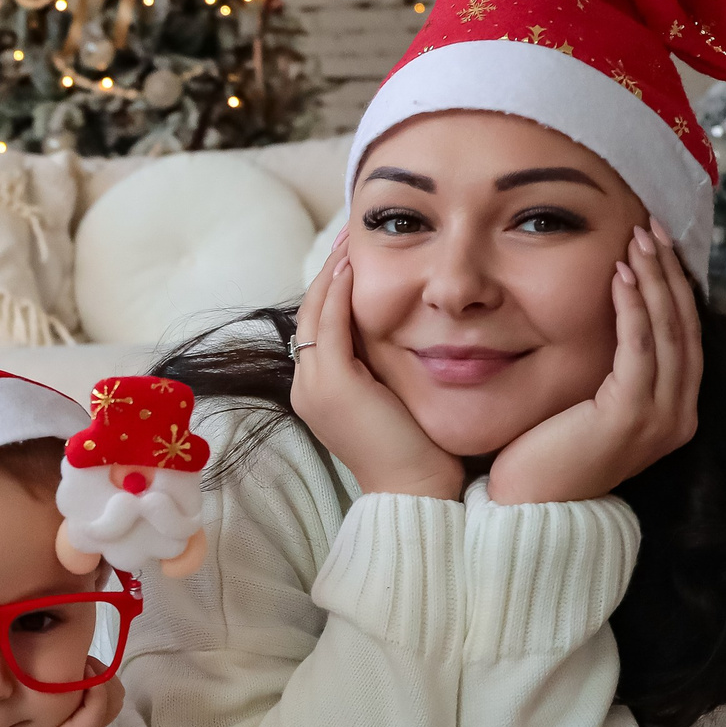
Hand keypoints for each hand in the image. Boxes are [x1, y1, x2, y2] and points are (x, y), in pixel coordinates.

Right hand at [290, 235, 464, 499]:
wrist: (415, 491)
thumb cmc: (418, 454)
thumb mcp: (396, 402)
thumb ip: (388, 371)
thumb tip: (410, 337)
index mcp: (319, 391)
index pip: (319, 328)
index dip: (332, 290)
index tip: (352, 258)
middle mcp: (306, 386)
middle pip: (309, 314)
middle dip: (327, 272)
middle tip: (347, 236)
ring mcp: (314, 385)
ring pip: (313, 313)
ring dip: (330, 272)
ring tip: (349, 240)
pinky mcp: (331, 383)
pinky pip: (328, 324)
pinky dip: (338, 291)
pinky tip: (353, 265)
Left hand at [486, 217, 700, 505]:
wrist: (527, 512)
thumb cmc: (541, 457)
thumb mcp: (581, 405)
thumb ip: (600, 372)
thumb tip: (592, 322)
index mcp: (671, 412)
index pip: (682, 336)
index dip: (671, 288)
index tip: (654, 246)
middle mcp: (677, 416)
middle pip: (684, 327)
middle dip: (668, 273)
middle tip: (650, 227)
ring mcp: (661, 419)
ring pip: (668, 333)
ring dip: (654, 281)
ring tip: (637, 240)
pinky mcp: (633, 418)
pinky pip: (640, 350)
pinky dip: (633, 310)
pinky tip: (620, 278)